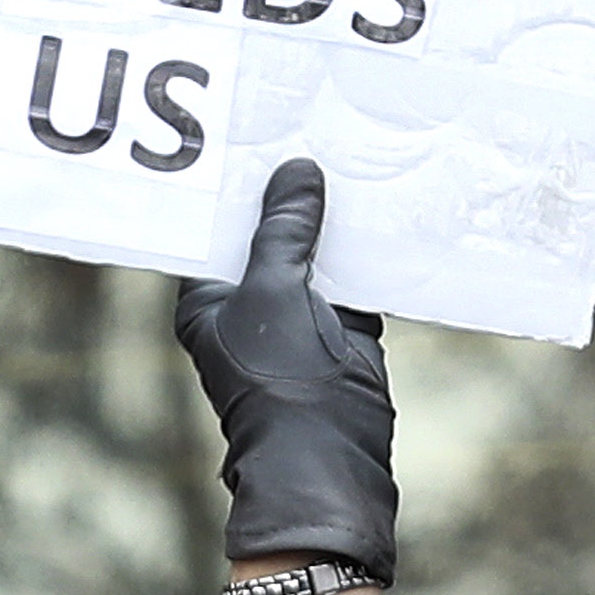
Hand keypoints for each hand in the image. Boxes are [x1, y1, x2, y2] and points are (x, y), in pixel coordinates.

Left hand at [175, 159, 397, 580]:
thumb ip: (283, 232)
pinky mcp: (340, 331)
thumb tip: (296, 173)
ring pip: (315, 254)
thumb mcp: (275, 294)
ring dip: (334, 219)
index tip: (264, 128)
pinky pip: (353, 278)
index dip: (240, 181)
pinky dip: (367, 250)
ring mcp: (295, 318)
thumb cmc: (281, 385)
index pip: (217, 224)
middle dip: (293, 193)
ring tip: (355, 153)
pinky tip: (387, 205)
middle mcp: (246, 305)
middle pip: (270, 234)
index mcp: (206, 299)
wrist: (329, 468)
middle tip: (317, 126)